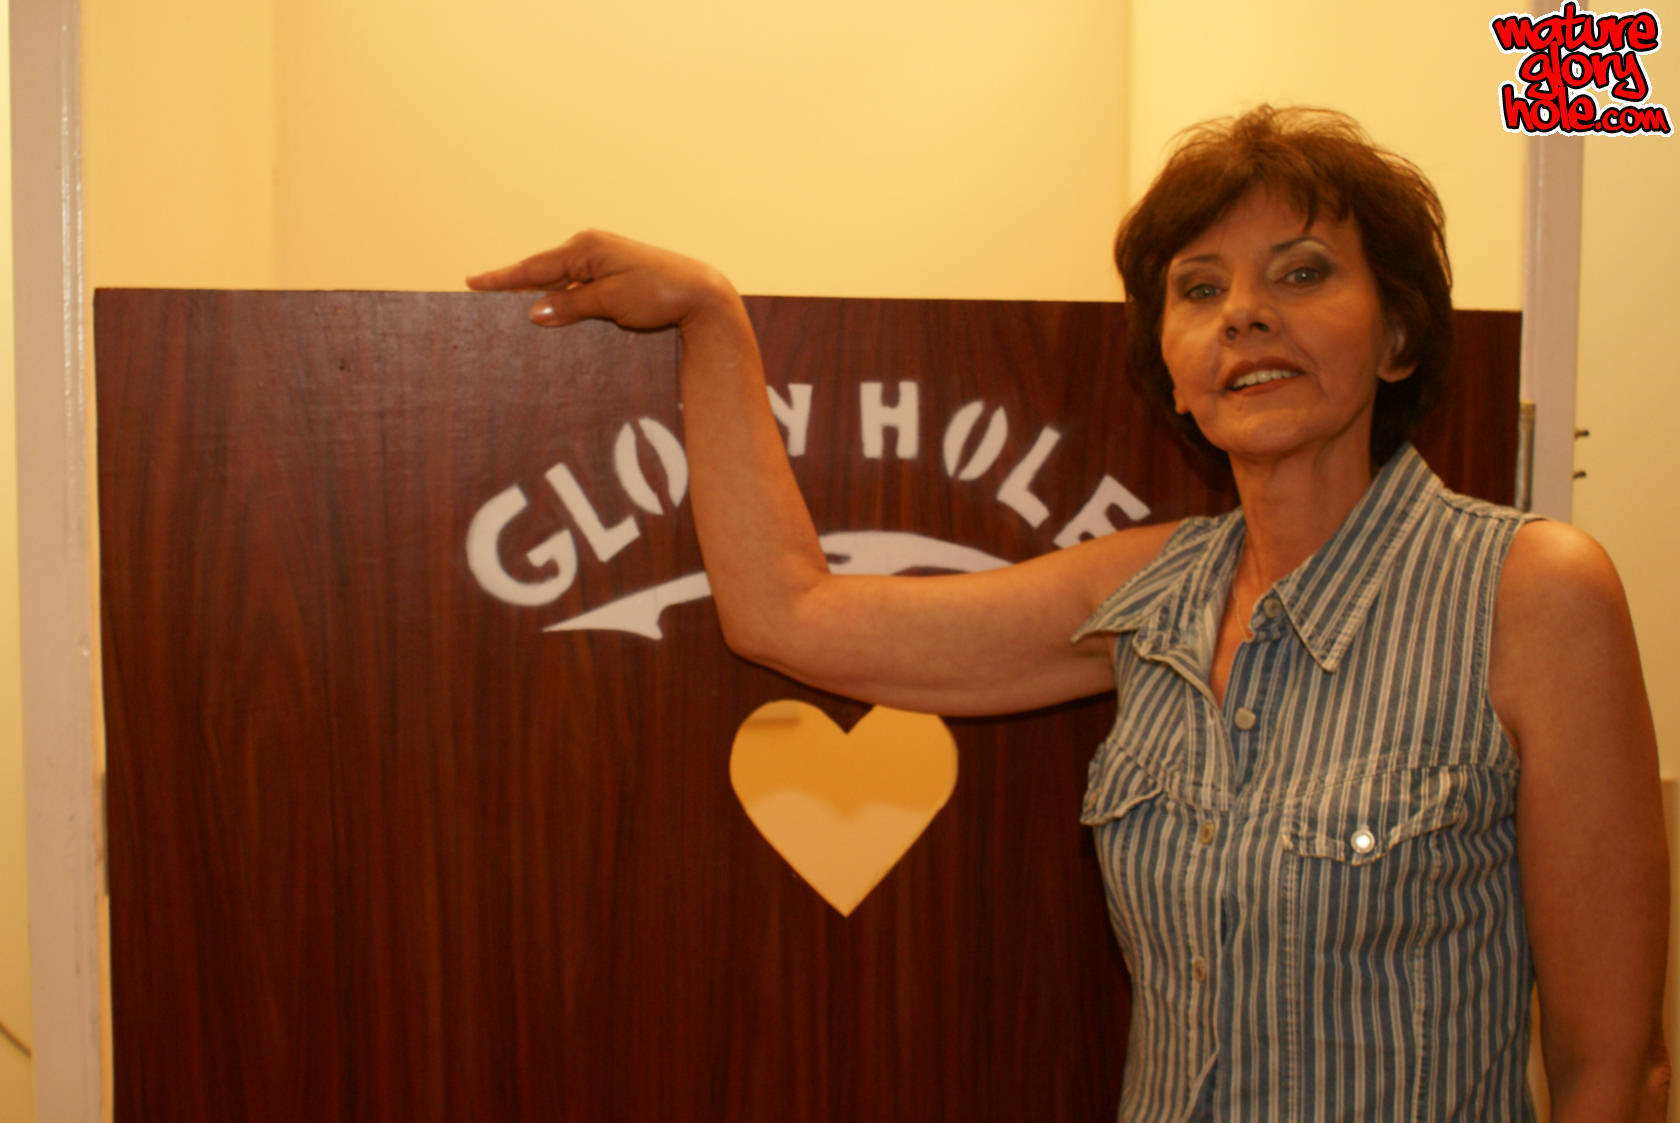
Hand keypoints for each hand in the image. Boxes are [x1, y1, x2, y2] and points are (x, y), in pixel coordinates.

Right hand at [466, 230, 737, 331]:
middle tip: (480, 291)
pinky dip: (561, 295)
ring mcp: (604, 259)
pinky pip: (577, 284)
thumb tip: (533, 311)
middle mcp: (591, 248)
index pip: (534, 267)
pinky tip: (551, 306)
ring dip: (538, 290)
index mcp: (586, 249)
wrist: (702, 293)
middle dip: (514, 283)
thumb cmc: (660, 294)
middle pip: (543, 270)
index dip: (502, 277)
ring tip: (507, 302)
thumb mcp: (612, 302)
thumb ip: (572, 305)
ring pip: (560, 278)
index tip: (472, 282)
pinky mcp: (615, 272)